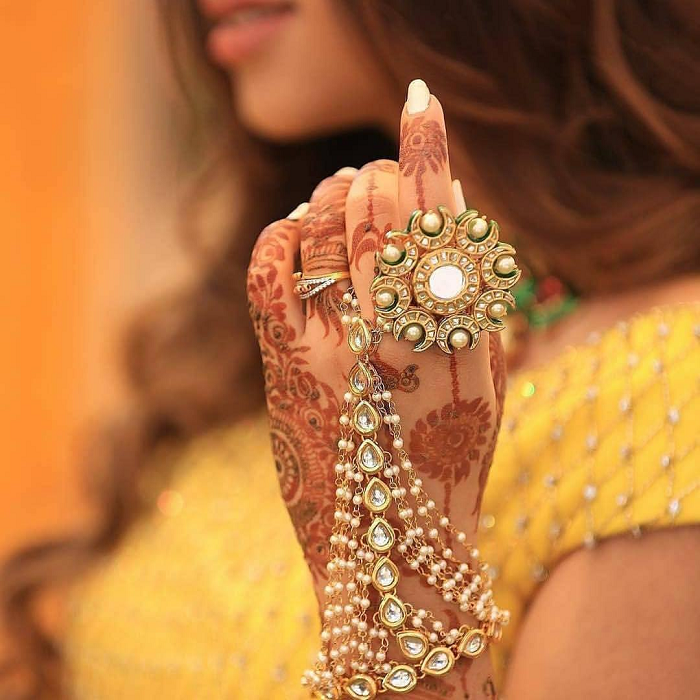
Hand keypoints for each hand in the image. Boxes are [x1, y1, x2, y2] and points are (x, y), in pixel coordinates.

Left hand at [248, 82, 505, 697]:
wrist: (389, 559)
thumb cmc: (444, 473)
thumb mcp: (483, 386)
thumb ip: (472, 303)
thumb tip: (450, 215)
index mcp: (462, 338)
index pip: (443, 217)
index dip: (427, 150)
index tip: (420, 109)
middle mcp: (400, 336)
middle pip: (381, 213)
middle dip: (375, 176)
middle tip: (371, 171)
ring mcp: (337, 351)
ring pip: (327, 231)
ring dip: (331, 196)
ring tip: (338, 193)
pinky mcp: (288, 371)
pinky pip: (270, 271)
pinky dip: (279, 233)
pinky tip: (292, 229)